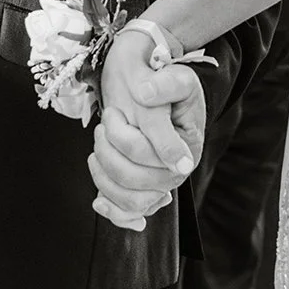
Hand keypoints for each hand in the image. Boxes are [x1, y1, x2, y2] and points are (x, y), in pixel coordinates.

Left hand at [88, 30, 205, 230]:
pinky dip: (113, 211)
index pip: (149, 155)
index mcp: (189, 146)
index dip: (122, 136)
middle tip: (104, 125)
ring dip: (103, 173)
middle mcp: (176, 171)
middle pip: (134, 180)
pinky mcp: (142, 187)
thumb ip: (164, 86)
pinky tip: (99, 201)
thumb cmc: (161, 77)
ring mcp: (159, 182)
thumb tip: (146, 95)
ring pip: (129, 200)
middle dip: (109, 151)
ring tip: (100, 144)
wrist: (148, 80)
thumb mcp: (171, 74)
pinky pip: (129, 214)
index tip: (114, 113)